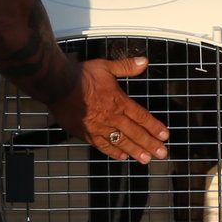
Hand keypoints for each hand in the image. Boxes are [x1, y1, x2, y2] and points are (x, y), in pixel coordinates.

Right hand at [50, 53, 167, 163]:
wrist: (58, 85)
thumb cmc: (80, 75)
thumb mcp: (106, 67)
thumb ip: (126, 67)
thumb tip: (143, 62)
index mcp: (118, 101)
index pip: (141, 117)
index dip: (154, 127)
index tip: (164, 135)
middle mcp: (111, 116)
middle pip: (135, 133)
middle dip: (150, 144)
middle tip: (162, 153)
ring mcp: (99, 127)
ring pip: (121, 142)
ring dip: (135, 151)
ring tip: (146, 159)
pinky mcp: (86, 133)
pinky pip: (103, 145)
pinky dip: (113, 151)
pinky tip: (121, 156)